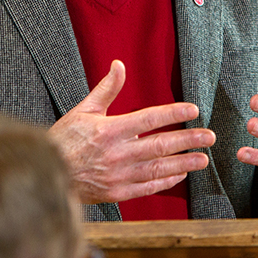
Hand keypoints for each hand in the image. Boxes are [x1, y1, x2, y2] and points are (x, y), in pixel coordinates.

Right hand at [47, 60, 215, 204]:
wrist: (47, 172)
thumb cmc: (64, 139)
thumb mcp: (83, 110)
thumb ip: (106, 89)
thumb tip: (119, 65)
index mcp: (109, 130)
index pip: (149, 119)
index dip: (173, 113)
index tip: (193, 109)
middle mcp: (117, 153)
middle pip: (160, 145)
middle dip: (188, 140)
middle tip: (209, 136)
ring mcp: (118, 175)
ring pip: (158, 168)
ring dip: (184, 163)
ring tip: (203, 159)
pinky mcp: (117, 193)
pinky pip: (147, 187)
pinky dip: (166, 181)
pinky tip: (180, 175)